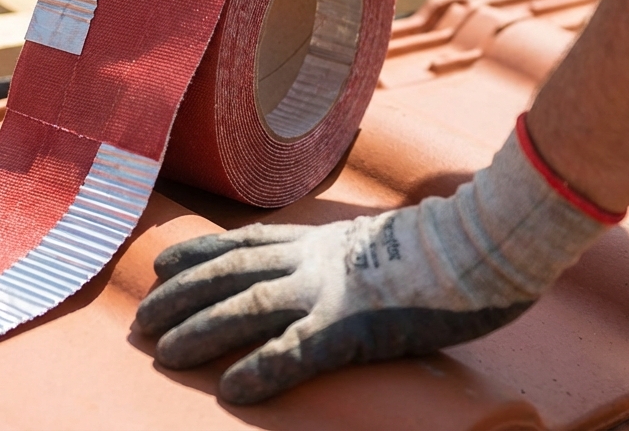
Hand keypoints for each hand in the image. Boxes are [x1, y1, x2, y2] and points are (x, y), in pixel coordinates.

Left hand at [134, 122, 610, 403]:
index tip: (161, 265)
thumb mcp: (386, 241)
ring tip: (162, 354)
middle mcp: (315, 259)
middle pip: (231, 274)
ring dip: (201, 331)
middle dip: (181, 298)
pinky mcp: (355, 325)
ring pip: (248, 307)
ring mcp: (332, 290)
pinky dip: (260, 369)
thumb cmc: (452, 246)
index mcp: (323, 239)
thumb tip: (345, 265)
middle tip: (141, 321)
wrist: (488, 241)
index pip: (245, 242)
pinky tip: (230, 389)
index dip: (198, 254)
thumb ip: (353, 253)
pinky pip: (296, 351)